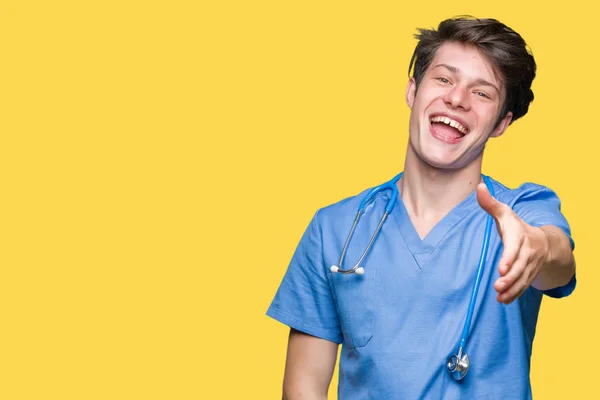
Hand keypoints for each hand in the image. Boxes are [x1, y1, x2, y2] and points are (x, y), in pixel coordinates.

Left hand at [476, 183, 549, 303]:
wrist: (545, 241)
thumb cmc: (516, 226)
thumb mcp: (504, 213)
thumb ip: (490, 203)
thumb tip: (479, 186)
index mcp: (519, 237)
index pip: (514, 249)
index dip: (509, 259)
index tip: (501, 268)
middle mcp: (527, 252)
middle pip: (519, 267)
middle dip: (510, 278)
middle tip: (498, 287)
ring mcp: (530, 265)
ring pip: (522, 279)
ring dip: (512, 289)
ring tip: (499, 297)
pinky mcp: (529, 274)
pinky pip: (523, 286)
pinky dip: (515, 294)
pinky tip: (504, 301)